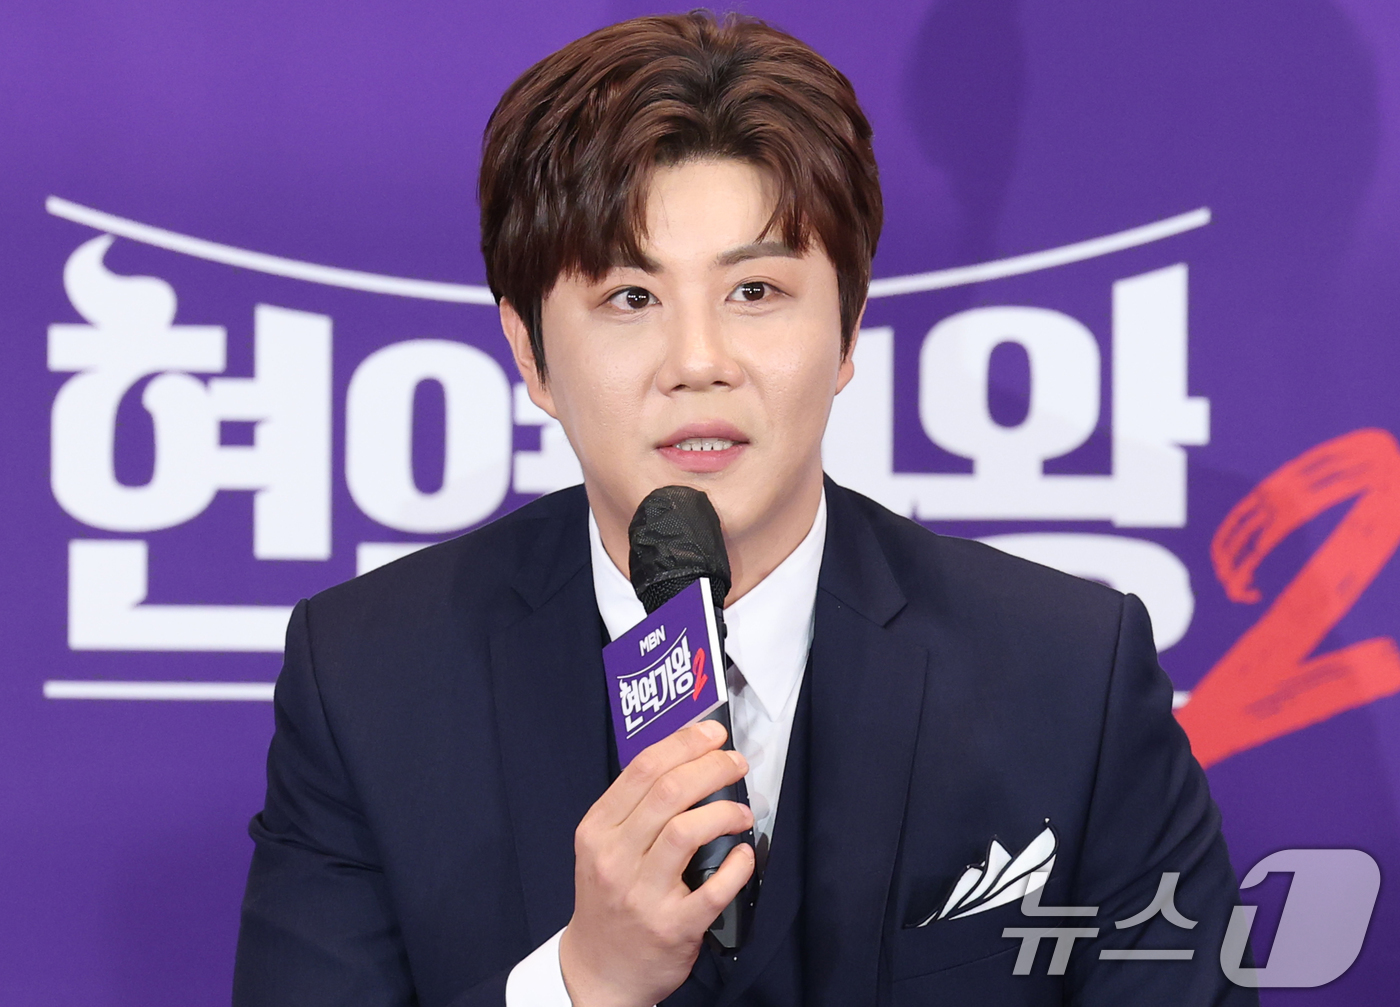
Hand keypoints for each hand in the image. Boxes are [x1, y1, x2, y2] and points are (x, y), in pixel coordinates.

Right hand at [558, 719, 754, 1006]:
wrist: (599, 971)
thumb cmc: (608, 899)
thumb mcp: (602, 847)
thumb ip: (634, 808)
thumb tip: (689, 759)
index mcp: (597, 830)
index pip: (642, 769)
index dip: (684, 743)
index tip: (713, 734)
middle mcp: (614, 858)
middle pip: (669, 792)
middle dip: (712, 768)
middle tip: (736, 764)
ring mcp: (641, 895)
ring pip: (687, 831)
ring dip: (725, 813)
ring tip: (742, 812)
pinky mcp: (672, 927)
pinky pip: (714, 888)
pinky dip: (737, 866)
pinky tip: (744, 855)